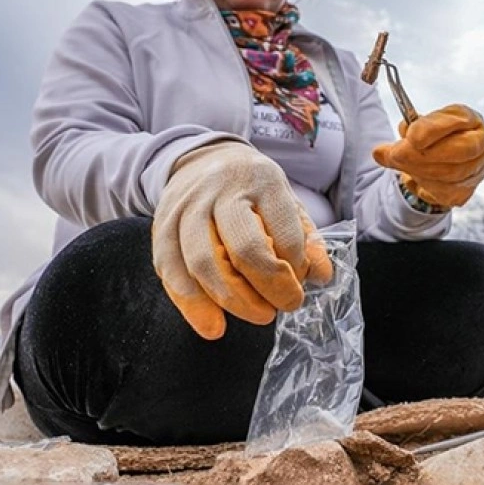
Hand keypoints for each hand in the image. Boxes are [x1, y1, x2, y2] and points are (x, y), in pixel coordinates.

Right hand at [152, 141, 333, 339]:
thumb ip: (307, 238)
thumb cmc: (252, 190)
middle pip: (244, 248)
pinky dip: (191, 304)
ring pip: (203, 262)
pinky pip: (171, 270)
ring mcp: (186, 207)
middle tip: (282, 307)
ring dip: (232, 300)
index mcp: (261, 180)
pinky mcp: (161, 226)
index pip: (284, 231)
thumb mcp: (287, 201)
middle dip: (268, 287)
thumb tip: (322, 276)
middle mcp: (220, 190)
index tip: (299, 282)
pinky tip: (212, 325)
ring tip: (257, 316)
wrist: (202, 159)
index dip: (296, 267)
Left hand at [371, 104, 483, 207]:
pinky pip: (446, 193)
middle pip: (460, 151)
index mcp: (470, 118)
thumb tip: (380, 153)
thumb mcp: (419, 127)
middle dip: (423, 154)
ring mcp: (479, 169)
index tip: (410, 136)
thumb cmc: (432, 137)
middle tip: (395, 154)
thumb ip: (404, 135)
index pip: (458, 121)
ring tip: (400, 163)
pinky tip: (415, 177)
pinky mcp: (469, 190)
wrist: (445, 156)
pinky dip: (426, 186)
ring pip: (452, 176)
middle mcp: (482, 143)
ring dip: (419, 171)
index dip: (433, 129)